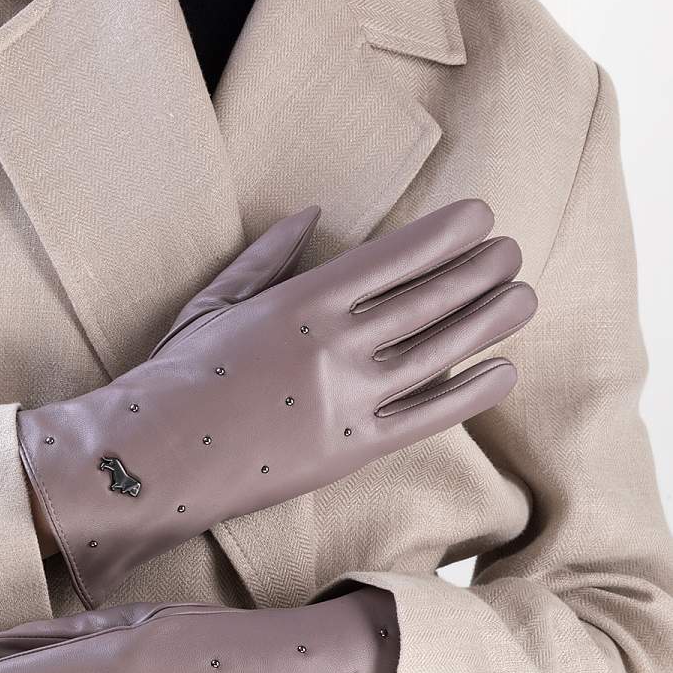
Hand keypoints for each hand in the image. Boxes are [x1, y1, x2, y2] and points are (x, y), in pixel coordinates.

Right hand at [18, 198, 536, 607]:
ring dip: (489, 320)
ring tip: (524, 297)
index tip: (482, 216)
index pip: (396, 256)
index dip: (447, 233)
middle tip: (513, 252)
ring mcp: (348, 399)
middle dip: (480, 270)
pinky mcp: (351, 451)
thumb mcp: (214, 302)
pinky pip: (427, 416)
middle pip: (430, 298)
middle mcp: (336, 344)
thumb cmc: (173, 377)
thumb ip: (267, 256)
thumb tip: (309, 214)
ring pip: (440, 351)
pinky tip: (504, 370)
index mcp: (302, 299)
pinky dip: (471, 393)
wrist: (148, 458)